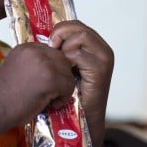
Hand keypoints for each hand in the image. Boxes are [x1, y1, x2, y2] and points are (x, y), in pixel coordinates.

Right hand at [0, 42, 77, 128]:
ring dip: (64, 88)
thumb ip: (33, 65)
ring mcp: (43, 63)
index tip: (47, 84)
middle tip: (52, 93)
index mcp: (25, 48)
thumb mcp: (17, 71)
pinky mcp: (50, 78)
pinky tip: (51, 105)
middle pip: (62, 60)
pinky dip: (64, 98)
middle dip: (61, 77)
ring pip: (68, 73)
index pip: (51, 52)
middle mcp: (34, 51)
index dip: (53, 69)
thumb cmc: (3, 97)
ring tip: (51, 100)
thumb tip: (55, 71)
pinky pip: (69, 86)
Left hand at [49, 21, 113, 146]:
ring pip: (80, 37)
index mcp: (92, 46)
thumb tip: (42, 34)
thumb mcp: (60, 67)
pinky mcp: (101, 69)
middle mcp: (101, 49)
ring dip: (64, 49)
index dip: (59, 30)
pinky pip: (79, 54)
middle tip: (50, 50)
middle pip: (77, 27)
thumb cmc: (64, 95)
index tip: (48, 44)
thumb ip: (58, 50)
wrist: (77, 121)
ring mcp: (104, 58)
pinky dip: (66, 63)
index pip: (74, 25)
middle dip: (60, 35)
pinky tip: (63, 76)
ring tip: (59, 66)